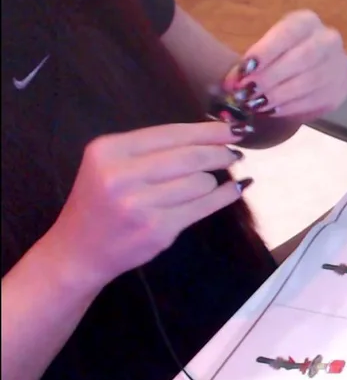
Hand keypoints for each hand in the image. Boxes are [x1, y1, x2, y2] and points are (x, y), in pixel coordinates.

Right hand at [43, 122, 248, 287]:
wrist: (79, 250)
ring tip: (209, 181)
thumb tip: (214, 134)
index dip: (208, 131)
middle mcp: (121, 175)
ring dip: (213, 180)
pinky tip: (234, 188)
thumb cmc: (101, 202)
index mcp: (109, 150)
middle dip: (220, 152)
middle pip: (191, 156)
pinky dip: (224, 195)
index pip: (171, 133)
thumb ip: (154, 148)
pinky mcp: (158, 229)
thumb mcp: (112, 164)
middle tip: (234, 153)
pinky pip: (205, 206)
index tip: (233, 129)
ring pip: (201, 181)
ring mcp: (140, 204)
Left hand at [225, 10, 346, 120]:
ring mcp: (339, 65)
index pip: (288, 32)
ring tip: (256, 104)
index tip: (243, 70)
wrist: (303, 72)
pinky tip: (272, 111)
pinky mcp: (341, 89)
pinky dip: (292, 107)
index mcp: (307, 21)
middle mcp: (329, 39)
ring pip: (311, 81)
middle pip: (303, 57)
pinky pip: (317, 100)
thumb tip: (233, 83)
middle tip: (246, 92)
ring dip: (280, 95)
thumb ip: (251, 63)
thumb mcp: (264, 50)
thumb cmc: (276, 58)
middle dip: (271, 77)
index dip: (266, 51)